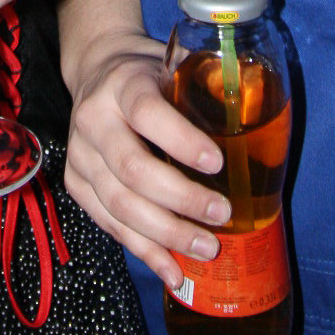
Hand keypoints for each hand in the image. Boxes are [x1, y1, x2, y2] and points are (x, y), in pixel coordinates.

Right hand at [64, 28, 230, 290]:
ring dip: (166, 233)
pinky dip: (144, 251)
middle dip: (181, 199)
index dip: (181, 140)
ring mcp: (80, 154)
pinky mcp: (76, 183)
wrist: (95, 69)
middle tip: (223, 214)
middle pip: (133, 169)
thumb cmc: (148, 72)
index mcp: (122, 83)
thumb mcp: (174, 63)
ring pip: (119, 204)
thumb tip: (259, 124)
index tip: (217, 161)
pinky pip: (109, 224)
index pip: (147, 112)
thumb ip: (206, 87)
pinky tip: (174, 270)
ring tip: (207, 247)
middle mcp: (94, 118)